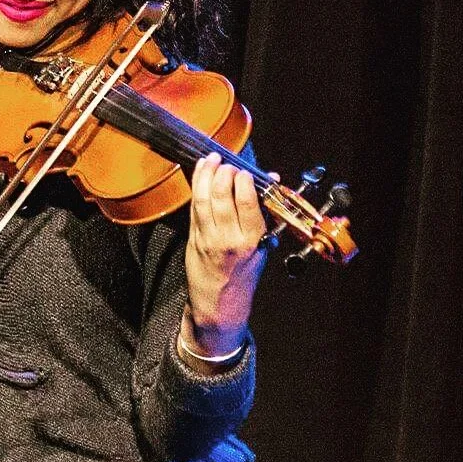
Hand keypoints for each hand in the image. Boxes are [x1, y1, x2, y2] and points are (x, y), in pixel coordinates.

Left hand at [183, 153, 270, 361]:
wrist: (219, 301)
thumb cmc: (244, 273)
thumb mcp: (263, 247)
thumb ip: (264, 215)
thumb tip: (270, 182)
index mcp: (251, 241)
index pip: (246, 204)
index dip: (244, 183)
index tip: (245, 171)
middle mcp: (227, 238)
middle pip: (222, 198)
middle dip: (223, 175)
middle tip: (226, 163)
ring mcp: (207, 238)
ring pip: (203, 200)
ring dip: (205, 176)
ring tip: (211, 160)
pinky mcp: (192, 238)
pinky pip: (193, 208)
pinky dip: (196, 188)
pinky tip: (199, 174)